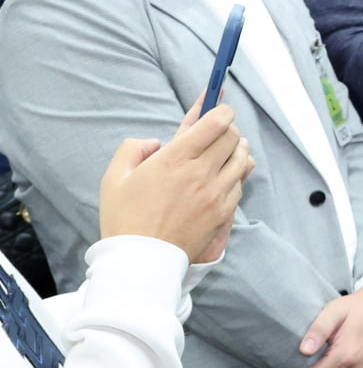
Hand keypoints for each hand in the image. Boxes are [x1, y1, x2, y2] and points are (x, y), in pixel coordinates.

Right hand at [98, 98, 251, 262]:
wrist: (142, 260)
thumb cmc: (125, 218)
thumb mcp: (115, 176)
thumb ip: (134, 148)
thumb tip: (157, 142)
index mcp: (174, 159)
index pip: (215, 123)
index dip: (221, 110)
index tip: (219, 107)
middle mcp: (200, 173)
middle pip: (233, 137)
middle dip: (228, 128)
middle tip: (218, 131)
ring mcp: (216, 194)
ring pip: (243, 158)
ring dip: (237, 149)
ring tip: (225, 150)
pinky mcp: (224, 212)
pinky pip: (241, 183)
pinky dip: (237, 174)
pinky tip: (224, 175)